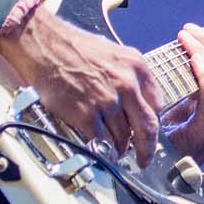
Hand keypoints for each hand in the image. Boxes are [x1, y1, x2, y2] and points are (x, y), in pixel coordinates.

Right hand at [0, 7, 162, 169]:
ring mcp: (107, 100)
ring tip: (115, 152)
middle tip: (144, 159)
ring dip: (120, 149)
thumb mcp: (115, 54)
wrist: (45, 43)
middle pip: (147, 126)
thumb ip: (129, 77)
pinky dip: (104, 153)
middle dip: (147, 148)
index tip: (149, 133)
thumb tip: (135, 102)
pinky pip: (102, 142)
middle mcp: (127, 84)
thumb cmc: (74, 47)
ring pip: (123, 136)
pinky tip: (103, 155)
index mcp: (137, 67)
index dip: (152, 123)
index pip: (157, 104)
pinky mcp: (85, 113)